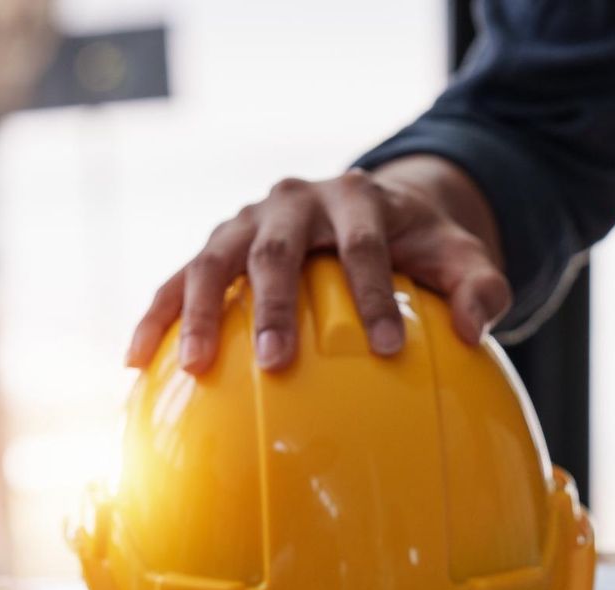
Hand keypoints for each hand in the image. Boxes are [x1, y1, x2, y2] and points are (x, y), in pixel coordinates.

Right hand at [126, 157, 510, 373]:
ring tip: (194, 367)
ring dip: (199, 312)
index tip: (386, 349)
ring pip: (213, 259)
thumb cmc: (422, 246)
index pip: (362, 244)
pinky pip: (178, 281)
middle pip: (277, 249)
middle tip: (276, 362)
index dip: (371, 294)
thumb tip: (473, 329)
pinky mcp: (219, 247)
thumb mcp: (464, 258)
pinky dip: (156, 317)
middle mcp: (294, 201)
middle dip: (273, 305)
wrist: (376, 208)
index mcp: (356, 197)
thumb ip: (481, 288)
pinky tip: (133, 364)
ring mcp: (249, 221)